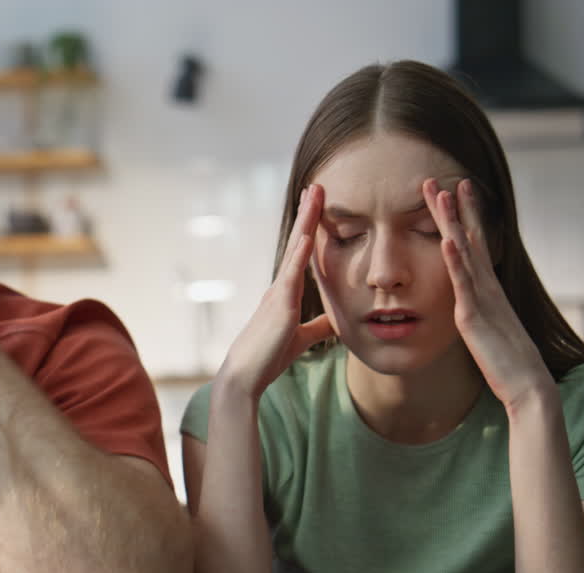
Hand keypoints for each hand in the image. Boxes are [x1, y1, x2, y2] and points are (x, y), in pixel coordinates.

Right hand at [217, 184, 334, 398]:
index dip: (310, 230)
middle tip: (316, 187)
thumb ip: (318, 327)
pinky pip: (291, 275)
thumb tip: (337, 320)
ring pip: (294, 250)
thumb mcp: (301, 338)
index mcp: (285, 293)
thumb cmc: (268, 356)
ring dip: (305, 222)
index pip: (301, 254)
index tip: (317, 206)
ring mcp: (278, 293)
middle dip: (307, 214)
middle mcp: (280, 286)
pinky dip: (299, 254)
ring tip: (314, 195)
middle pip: (297, 242)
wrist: (246, 374)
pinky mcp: (280, 306)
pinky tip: (306, 235)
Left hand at [424, 178, 552, 407]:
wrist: (526, 385)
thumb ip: (478, 311)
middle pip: (467, 239)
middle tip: (438, 180)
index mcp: (487, 289)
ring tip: (443, 194)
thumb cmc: (507, 362)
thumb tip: (470, 302)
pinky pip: (464, 285)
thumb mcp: (487, 328)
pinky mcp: (474, 316)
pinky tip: (447, 241)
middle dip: (453, 209)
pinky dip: (455, 262)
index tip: (452, 191)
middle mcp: (486, 286)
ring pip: (465, 253)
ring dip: (453, 222)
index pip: (472, 246)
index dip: (462, 218)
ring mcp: (481, 298)